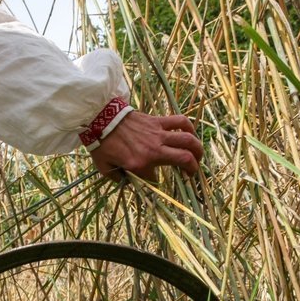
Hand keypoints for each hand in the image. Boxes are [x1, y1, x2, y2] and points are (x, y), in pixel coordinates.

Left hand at [88, 111, 203, 180]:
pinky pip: (180, 121)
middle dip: (192, 168)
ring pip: (187, 140)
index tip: (153, 180)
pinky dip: (189, 127)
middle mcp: (153, 150)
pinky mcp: (158, 121)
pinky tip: (191, 133)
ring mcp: (158, 134)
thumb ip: (119, 178)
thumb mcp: (105, 168)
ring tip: (198, 156)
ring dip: (198, 149)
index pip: (155, 179)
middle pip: (184, 159)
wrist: (100, 118)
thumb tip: (130, 182)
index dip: (155, 182)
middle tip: (192, 173)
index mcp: (139, 164)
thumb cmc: (102, 144)